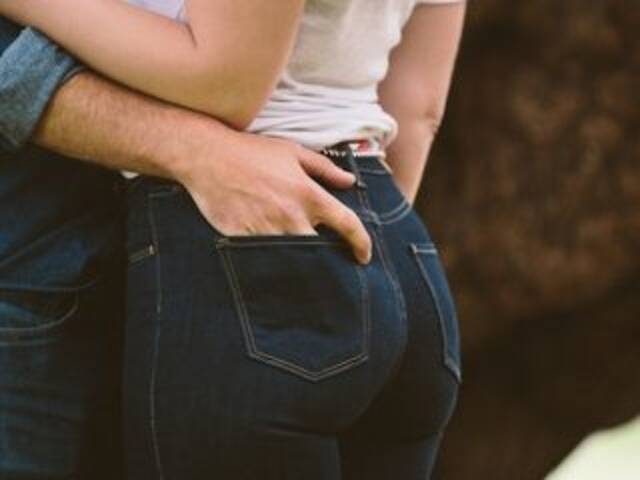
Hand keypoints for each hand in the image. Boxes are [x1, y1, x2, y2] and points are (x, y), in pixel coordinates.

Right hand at [173, 130, 372, 264]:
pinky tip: (273, 261)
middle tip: (329, 263)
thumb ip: (324, 169)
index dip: (362, 244)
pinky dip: (272, 261)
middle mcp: (292, 216)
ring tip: (301, 263)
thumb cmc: (251, 152)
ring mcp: (267, 231)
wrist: (207, 157)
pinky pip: (265, 259)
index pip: (347, 225)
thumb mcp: (292, 152)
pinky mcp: (244, 240)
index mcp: (308, 195)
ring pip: (294, 258)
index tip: (364, 256)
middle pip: (322, 251)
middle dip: (328, 259)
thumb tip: (349, 182)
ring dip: (300, 262)